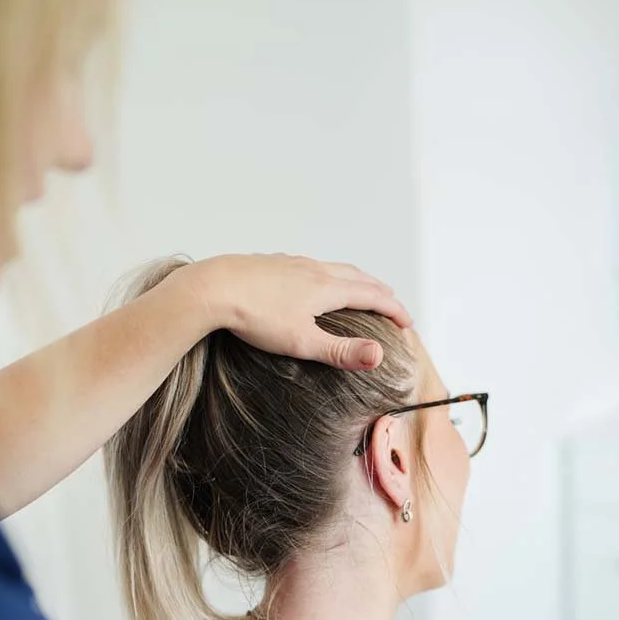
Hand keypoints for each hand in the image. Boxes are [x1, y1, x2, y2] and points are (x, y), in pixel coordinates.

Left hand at [181, 252, 410, 369]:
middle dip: (379, 292)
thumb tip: (379, 356)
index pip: (373, 296)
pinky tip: (314, 281)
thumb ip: (341, 351)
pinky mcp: (273, 263)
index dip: (394, 310)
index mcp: (327, 288)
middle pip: (358, 277)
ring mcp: (293, 263)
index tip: (407, 323)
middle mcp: (314, 270)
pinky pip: (311, 266)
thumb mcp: (302, 342)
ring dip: (355, 279)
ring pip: (334, 268)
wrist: (212, 288)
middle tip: (391, 304)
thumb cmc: (254, 317)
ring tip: (359, 289)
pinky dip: (328, 274)